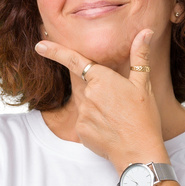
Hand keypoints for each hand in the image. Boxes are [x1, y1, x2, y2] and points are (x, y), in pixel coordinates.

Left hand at [34, 28, 164, 166]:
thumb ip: (139, 56)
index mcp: (101, 78)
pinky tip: (111, 132)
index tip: (39, 46)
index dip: (55, 52)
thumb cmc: (144, 117)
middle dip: (101, 95)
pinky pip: (86, 123)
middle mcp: (87, 95)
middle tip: (120, 108)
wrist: (139, 153)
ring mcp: (82, 114)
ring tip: (119, 121)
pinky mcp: (80, 131)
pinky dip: (97, 126)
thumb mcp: (143, 85)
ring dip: (100, 111)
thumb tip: (145, 32)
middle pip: (88, 87)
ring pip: (87, 106)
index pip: (74, 60)